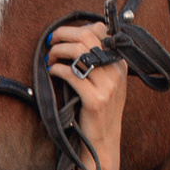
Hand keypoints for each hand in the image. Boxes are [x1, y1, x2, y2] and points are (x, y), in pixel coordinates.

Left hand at [43, 21, 127, 169]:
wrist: (102, 140)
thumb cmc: (98, 109)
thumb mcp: (105, 82)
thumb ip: (97, 60)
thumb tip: (75, 38)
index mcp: (119, 63)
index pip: (100, 30)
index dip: (76, 29)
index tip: (62, 36)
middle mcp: (116, 71)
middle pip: (86, 36)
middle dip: (62, 34)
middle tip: (50, 42)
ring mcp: (108, 85)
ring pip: (78, 51)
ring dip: (58, 51)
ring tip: (50, 58)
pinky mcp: (95, 99)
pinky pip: (72, 74)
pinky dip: (57, 69)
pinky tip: (52, 72)